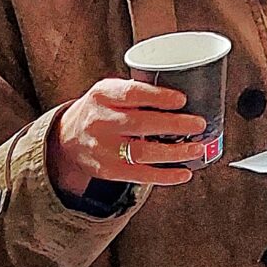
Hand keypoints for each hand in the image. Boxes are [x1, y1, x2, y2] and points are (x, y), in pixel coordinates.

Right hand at [47, 79, 207, 195]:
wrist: (68, 137)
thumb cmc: (102, 110)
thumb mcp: (111, 91)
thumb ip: (139, 92)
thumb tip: (185, 96)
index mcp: (103, 95)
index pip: (131, 94)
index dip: (158, 97)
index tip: (182, 100)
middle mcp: (100, 121)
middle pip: (140, 124)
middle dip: (174, 125)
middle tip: (198, 124)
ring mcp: (103, 148)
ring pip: (142, 152)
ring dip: (174, 152)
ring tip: (196, 148)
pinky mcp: (108, 171)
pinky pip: (140, 175)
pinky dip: (165, 176)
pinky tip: (184, 173)